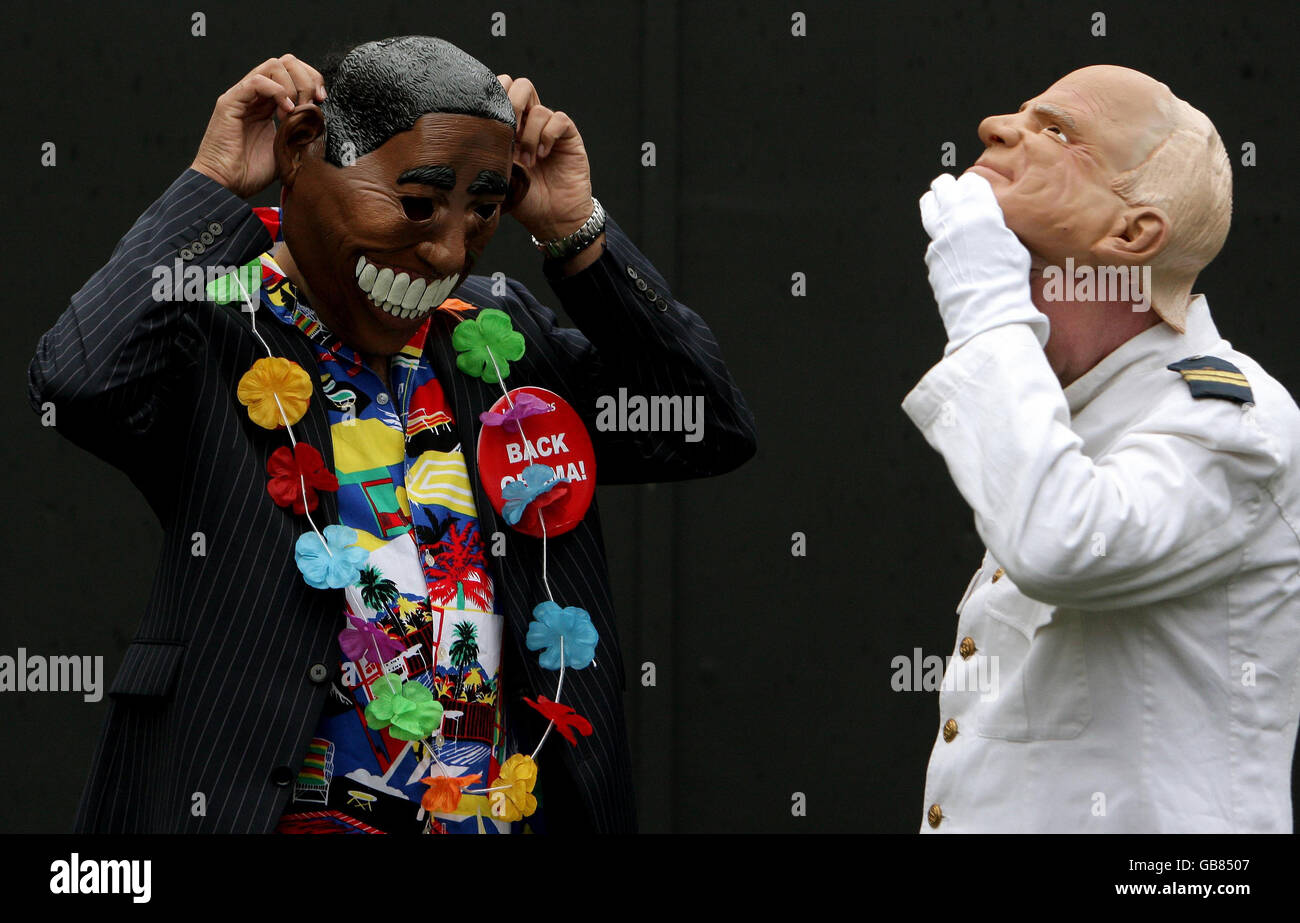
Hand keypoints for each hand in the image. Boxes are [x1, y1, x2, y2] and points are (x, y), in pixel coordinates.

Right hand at [191, 55, 325, 198]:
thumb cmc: (251, 173)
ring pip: (273, 66)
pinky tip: (286, 112)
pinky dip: (277, 91)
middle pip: (285, 62)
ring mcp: (242, 97)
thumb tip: (320, 123)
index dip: (311, 79)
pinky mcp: (230, 102)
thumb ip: (301, 132)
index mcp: (269, 104)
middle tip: (313, 103)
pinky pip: (257, 81)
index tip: (322, 100)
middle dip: (306, 78)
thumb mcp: (287, 150)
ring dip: (293, 85)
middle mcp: (255, 96)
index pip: (293, 72)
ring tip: (295, 112)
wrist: (226, 186)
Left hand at [496, 75, 594, 240]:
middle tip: (509, 134)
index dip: (495, 99)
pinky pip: (558, 119)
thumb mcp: (498, 174)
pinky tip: (543, 154)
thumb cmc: (524, 200)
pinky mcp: (568, 136)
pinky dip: (548, 135)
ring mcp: (549, 128)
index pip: (501, 92)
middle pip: (520, 86)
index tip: (490, 124)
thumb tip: (470, 134)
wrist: (552, 218)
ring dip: (529, 135)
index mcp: (508, 127)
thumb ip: (488, 151)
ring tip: (528, 161)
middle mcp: (529, 122)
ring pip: (538, 108)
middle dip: (512, 106)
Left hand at [920, 173, 1048, 355]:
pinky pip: (933, 239)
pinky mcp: (930, 257)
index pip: (970, 182)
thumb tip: (989, 220)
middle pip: (943, 187)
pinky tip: (951, 248)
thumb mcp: (1013, 243)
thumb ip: (995, 224)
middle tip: (953, 190)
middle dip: (948, 187)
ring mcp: (938, 238)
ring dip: (935, 203)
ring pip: (929, 207)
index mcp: (979, 210)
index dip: (973, 186)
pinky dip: (940, 239)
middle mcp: (954, 219)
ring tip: (940, 205)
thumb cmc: (1008, 279)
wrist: (986, 310)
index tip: (975, 190)